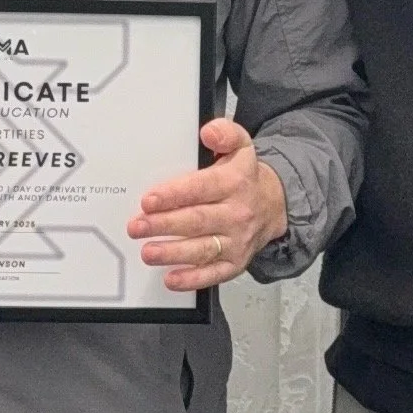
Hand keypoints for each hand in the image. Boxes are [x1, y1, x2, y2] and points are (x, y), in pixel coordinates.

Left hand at [129, 120, 289, 293]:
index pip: (201, 189)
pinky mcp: (235, 263)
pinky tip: (172, 278)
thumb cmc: (245, 177)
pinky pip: (214, 274)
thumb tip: (209, 132)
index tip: (149, 200)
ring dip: (173, 253)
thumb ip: (225, 133)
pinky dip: (192, 279)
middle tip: (137, 226)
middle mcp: (236, 214)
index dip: (174, 195)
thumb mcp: (241, 145)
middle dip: (164, 225)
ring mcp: (236, 241)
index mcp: (234, 183)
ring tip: (148, 252)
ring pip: (203, 249)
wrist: (274, 204)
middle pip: (197, 221)